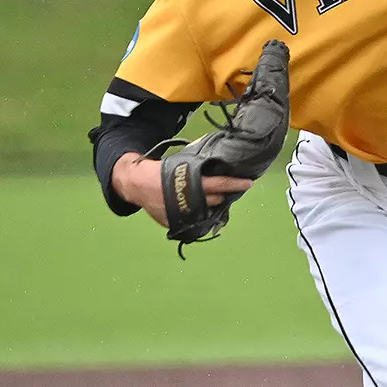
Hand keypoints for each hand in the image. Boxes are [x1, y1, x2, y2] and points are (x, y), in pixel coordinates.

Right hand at [111, 153, 252, 228]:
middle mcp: (191, 201)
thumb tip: (216, 163)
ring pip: (207, 212)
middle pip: (217, 200)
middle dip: (224, 195)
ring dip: (212, 205)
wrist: (138, 184)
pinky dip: (198, 214)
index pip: (220, 184)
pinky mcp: (176, 222)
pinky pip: (194, 220)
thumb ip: (198, 169)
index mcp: (193, 183)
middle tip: (228, 189)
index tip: (249, 183)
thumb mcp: (181, 164)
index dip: (236, 184)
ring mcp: (184, 214)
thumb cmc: (161, 171)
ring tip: (214, 198)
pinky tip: (199, 207)